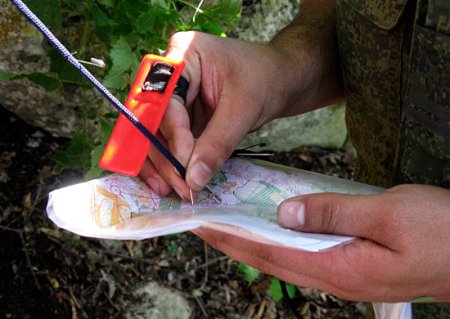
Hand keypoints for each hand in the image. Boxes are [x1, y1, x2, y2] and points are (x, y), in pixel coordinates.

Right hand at [139, 31, 298, 198]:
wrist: (282, 79)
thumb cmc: (266, 79)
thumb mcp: (244, 109)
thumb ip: (217, 143)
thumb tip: (193, 180)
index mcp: (183, 55)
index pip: (164, 99)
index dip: (171, 133)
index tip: (184, 164)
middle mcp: (170, 76)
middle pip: (151, 119)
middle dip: (163, 156)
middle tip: (180, 187)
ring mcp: (174, 98)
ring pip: (154, 135)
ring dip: (164, 166)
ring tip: (179, 191)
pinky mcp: (181, 118)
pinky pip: (168, 143)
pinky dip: (170, 164)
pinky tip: (174, 184)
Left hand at [194, 184, 449, 301]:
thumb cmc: (442, 232)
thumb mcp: (388, 213)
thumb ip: (333, 213)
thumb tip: (283, 213)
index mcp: (337, 267)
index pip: (268, 251)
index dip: (231, 237)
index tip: (202, 224)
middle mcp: (334, 276)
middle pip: (269, 257)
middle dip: (232, 241)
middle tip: (203, 222)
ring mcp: (344, 273)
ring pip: (285, 257)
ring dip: (253, 240)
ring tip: (228, 223)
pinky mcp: (354, 265)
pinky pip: (304, 252)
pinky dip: (280, 239)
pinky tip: (274, 227)